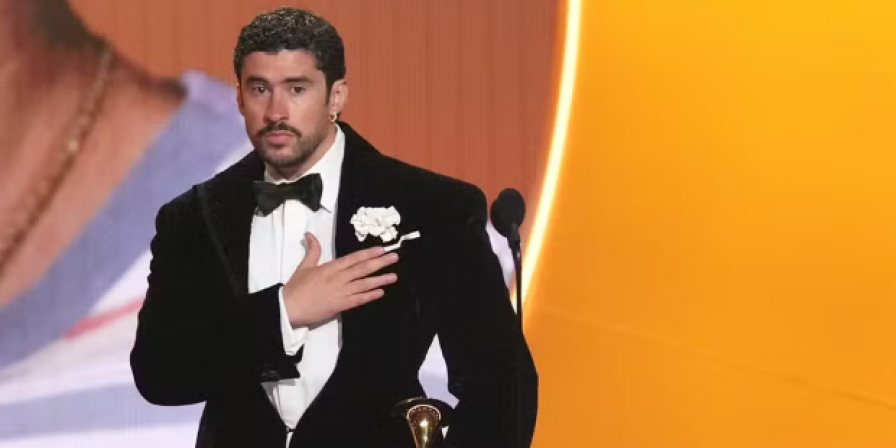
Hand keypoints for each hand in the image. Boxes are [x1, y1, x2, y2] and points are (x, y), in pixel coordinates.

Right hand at [282, 232, 398, 325]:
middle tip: (394, 258)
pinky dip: (369, 296)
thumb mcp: (304, 266)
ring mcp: (340, 292)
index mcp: (330, 267)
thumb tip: (310, 234)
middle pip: (362, 269)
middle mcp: (338, 278)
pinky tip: (380, 292)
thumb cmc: (296, 287)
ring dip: (379, 280)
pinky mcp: (340, 306)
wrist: (289, 307)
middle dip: (380, 263)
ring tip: (393, 276)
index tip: (381, 249)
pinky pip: (358, 300)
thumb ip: (312, 250)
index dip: (368, 253)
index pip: (353, 258)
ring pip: (363, 284)